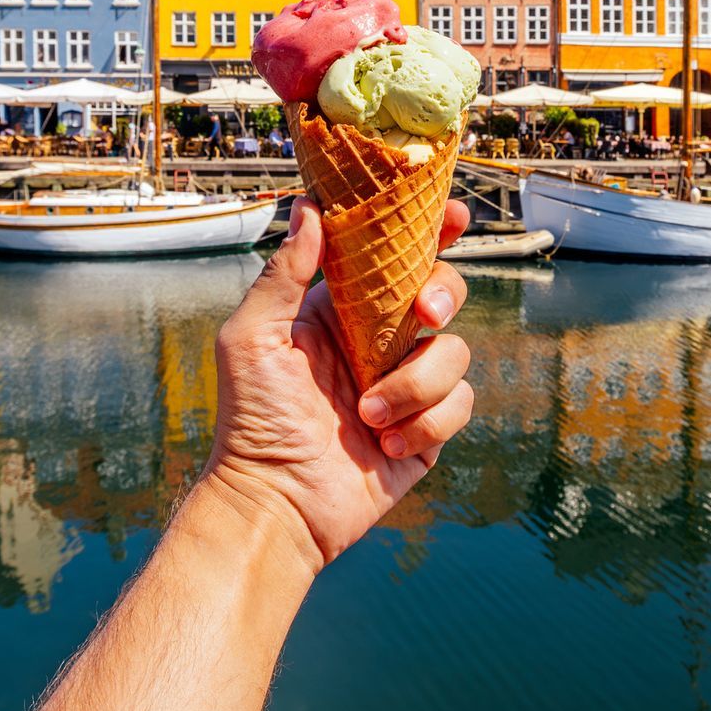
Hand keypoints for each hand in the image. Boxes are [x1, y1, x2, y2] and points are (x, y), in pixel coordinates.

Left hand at [203, 195, 474, 574]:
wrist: (276, 503)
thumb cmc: (251, 420)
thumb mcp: (252, 338)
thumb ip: (283, 274)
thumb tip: (310, 207)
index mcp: (342, 313)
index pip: (393, 257)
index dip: (427, 229)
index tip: (450, 212)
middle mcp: (379, 342)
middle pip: (442, 292)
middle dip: (442, 294)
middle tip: (422, 315)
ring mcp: (407, 385)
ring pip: (454, 352)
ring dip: (415, 383)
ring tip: (368, 415)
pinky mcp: (428, 430)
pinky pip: (460, 404)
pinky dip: (425, 422)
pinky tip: (385, 444)